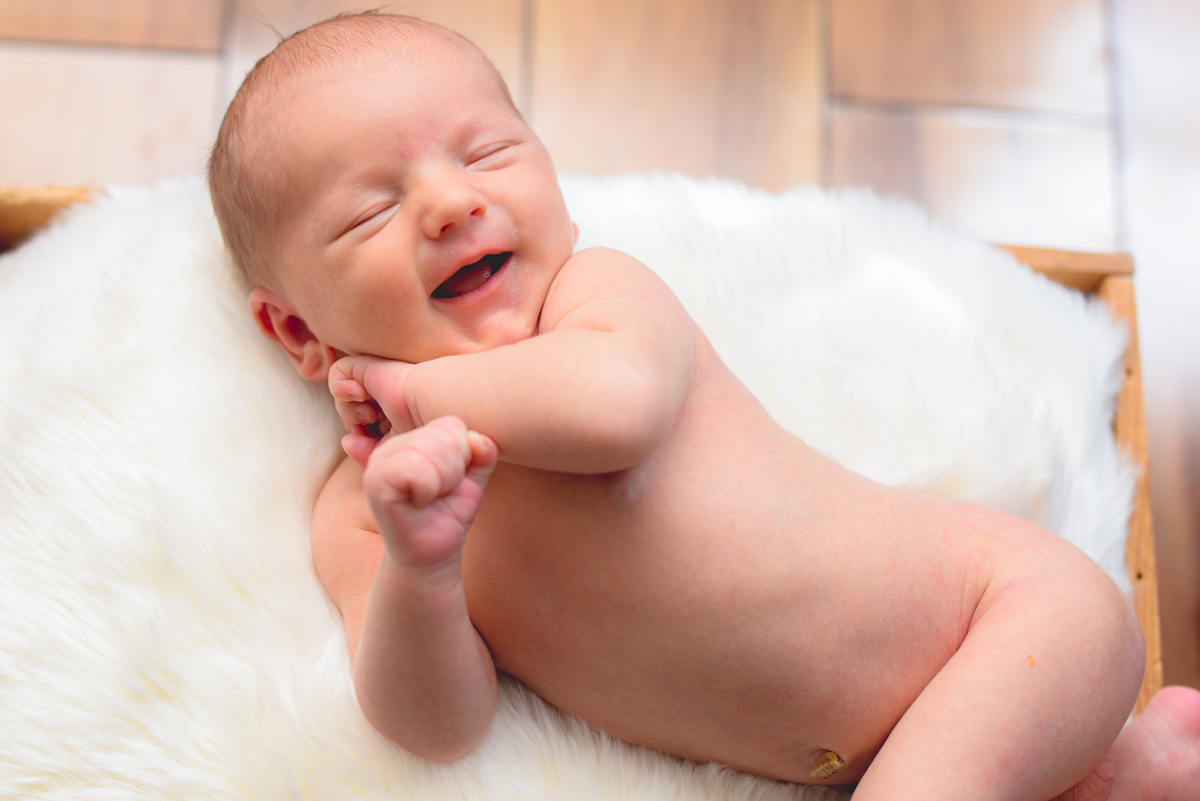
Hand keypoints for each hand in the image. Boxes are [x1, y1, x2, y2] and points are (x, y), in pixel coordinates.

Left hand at [329, 355, 417, 466]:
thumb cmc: (422, 431)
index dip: (361, 435)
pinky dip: (340, 388)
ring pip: (342, 397)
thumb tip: (346, 441)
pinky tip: (360, 395)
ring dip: (348, 411)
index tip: (375, 439)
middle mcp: (381, 395)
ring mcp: (374, 380)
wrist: (431, 408)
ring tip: (370, 413)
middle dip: (353, 424)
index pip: (360, 425)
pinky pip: (337, 373)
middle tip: (369, 426)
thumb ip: (367, 452)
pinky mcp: (366, 366)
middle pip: (348, 411)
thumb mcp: (391, 450)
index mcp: (390, 413)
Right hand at [363, 416, 497, 568]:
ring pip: (430, 448)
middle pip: (444, 434)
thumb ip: (480, 453)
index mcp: (414, 438)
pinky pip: (414, 467)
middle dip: (455, 468)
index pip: (452, 424)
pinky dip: (428, 488)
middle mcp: (392, 445)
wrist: (432, 552)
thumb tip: (478, 439)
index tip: (452, 481)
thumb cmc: (449, 512)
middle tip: (441, 493)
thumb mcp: (473, 478)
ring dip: (443, 480)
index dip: (463, 456)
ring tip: (432, 498)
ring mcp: (381, 461)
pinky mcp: (375, 481)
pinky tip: (421, 502)